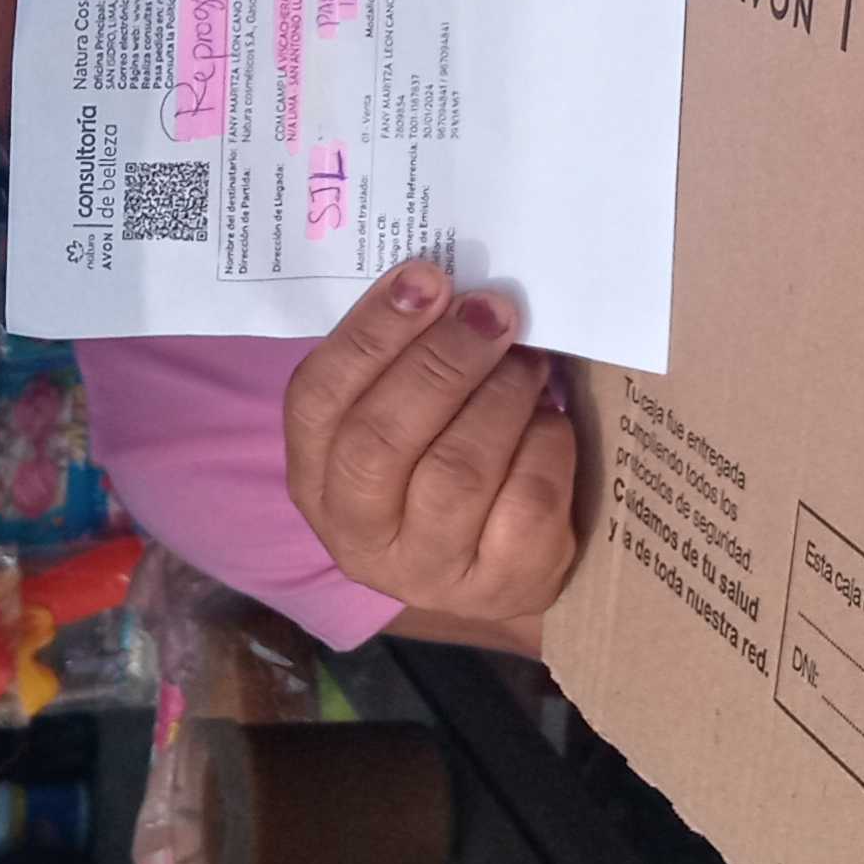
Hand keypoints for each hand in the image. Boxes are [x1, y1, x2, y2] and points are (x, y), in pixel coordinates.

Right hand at [284, 259, 582, 618]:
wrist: (502, 571)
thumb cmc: (441, 463)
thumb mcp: (401, 418)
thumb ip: (403, 361)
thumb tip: (453, 288)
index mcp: (314, 477)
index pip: (318, 398)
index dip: (372, 332)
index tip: (427, 277)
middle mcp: (356, 533)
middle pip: (383, 439)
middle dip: (443, 360)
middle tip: (492, 312)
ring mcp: (426, 569)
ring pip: (457, 470)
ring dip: (500, 396)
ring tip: (526, 362)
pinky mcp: (499, 586)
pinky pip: (525, 500)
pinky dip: (544, 444)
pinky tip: (549, 421)